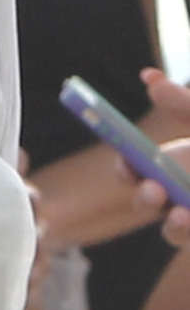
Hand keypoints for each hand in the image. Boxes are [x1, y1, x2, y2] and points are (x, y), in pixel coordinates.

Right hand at [134, 70, 189, 243]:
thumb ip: (185, 105)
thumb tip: (149, 77)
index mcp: (172, 163)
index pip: (136, 169)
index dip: (126, 166)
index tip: (129, 161)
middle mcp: (180, 193)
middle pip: (149, 201)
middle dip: (145, 198)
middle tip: (155, 189)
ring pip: (175, 232)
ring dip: (175, 228)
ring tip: (182, 217)